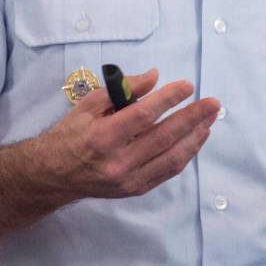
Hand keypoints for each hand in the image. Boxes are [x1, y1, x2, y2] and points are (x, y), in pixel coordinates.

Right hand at [34, 69, 219, 202]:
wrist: (53, 176)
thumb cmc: (70, 135)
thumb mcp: (88, 105)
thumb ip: (121, 90)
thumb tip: (154, 77)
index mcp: (102, 137)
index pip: (143, 115)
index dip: (168, 99)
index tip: (187, 86)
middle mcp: (117, 161)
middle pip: (165, 137)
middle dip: (193, 118)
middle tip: (213, 103)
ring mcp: (129, 179)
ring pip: (173, 157)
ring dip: (196, 137)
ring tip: (210, 119)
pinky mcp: (136, 189)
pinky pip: (169, 171)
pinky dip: (186, 153)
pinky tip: (196, 138)